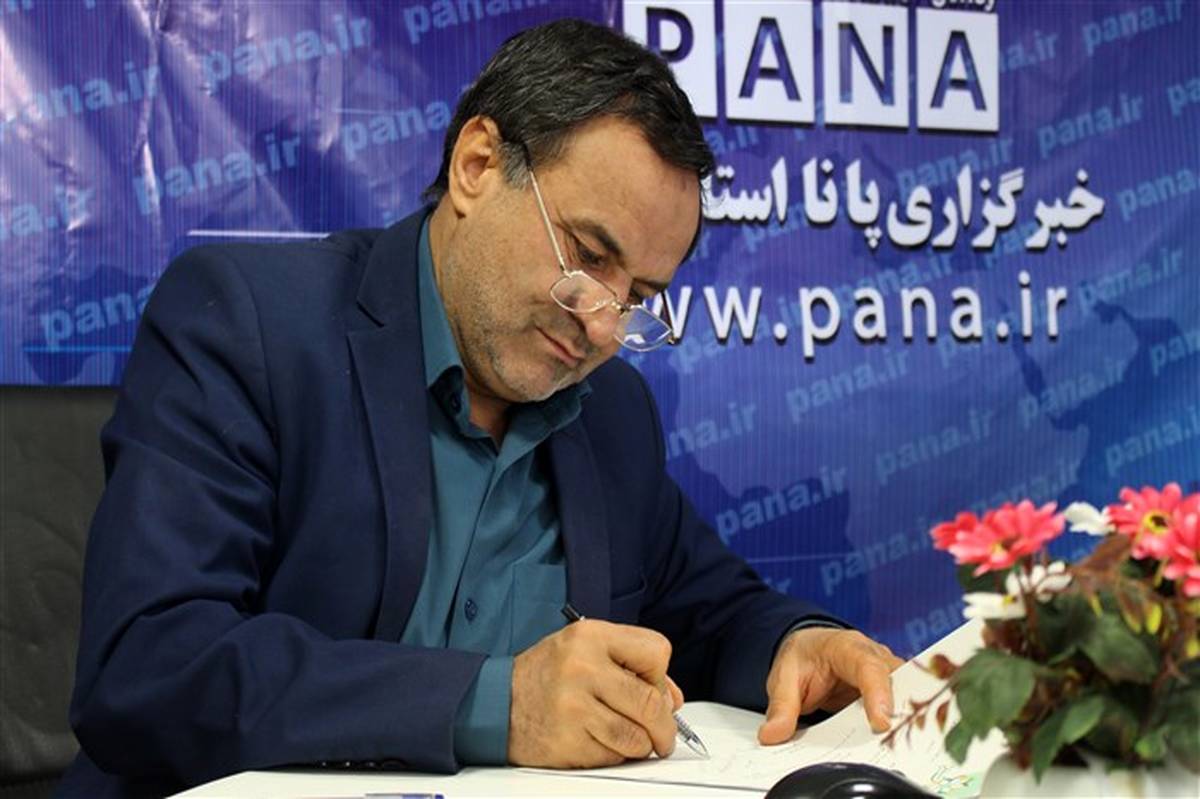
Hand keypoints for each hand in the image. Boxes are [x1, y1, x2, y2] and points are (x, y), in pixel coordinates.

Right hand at [509, 619, 684, 767]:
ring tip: (628, 738)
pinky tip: (598, 741)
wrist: (496, 702)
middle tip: (663, 736)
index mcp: (590, 637)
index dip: (660, 675)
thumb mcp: (586, 651)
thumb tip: (672, 700)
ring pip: (636, 737)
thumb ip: (632, 667)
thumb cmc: (548, 674)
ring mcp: (573, 706)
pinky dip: (614, 755)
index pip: (656, 651)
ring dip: (640, 744)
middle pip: (651, 702)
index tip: (653, 688)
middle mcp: (582, 667)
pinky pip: (612, 756)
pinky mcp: (566, 741)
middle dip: (664, 726)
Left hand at [757, 627, 903, 744]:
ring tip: (898, 749)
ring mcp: (887, 675)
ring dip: (904, 721)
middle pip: (898, 682)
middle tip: (896, 742)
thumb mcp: (784, 678)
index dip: (878, 694)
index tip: (881, 723)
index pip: (869, 667)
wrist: (809, 650)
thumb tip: (772, 735)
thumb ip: (781, 706)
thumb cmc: (802, 658)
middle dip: (901, 710)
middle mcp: (875, 658)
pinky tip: (892, 748)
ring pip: (907, 696)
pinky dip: (899, 727)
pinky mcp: (890, 693)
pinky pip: (901, 709)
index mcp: (848, 647)